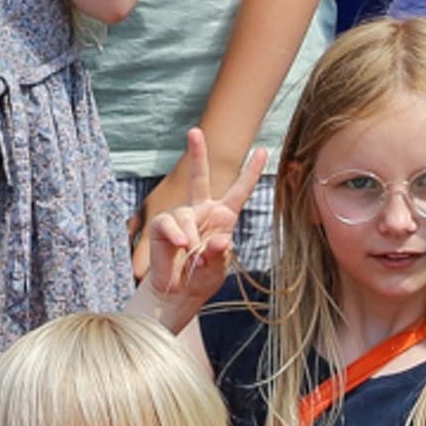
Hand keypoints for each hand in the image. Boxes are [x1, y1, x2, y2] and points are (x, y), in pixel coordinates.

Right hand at [133, 128, 265, 303]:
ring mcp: (181, 218)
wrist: (176, 294)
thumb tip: (220, 240)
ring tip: (194, 257)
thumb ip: (220, 255)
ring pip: (186, 214)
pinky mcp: (162, 227)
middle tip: (194, 131)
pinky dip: (177, 235)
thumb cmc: (201, 279)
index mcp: (222, 218)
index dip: (250, 171)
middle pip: (199, 178)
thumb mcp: (217, 269)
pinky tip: (180, 246)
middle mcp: (201, 212)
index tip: (263, 149)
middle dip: (196, 154)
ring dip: (191, 238)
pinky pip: (169, 223)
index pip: (239, 191)